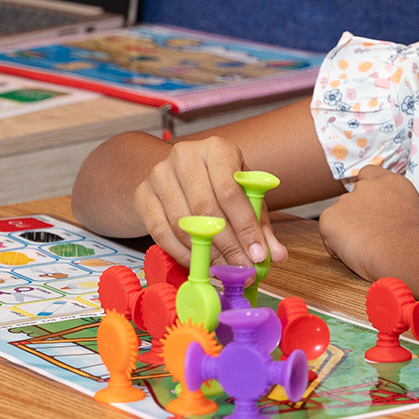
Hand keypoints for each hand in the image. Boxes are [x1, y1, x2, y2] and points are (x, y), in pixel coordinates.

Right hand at [134, 136, 286, 268]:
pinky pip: (160, 231)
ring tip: (223, 269)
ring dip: (205, 253)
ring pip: (182, 222)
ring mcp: (159, 174)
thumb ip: (260, 224)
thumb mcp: (245, 196)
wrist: (179, 174)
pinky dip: (181, 253)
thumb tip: (276, 255)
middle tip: (242, 268)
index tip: (257, 254)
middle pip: (206, 208)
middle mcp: (185, 155)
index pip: (230, 191)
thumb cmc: (219, 183)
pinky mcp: (143, 193)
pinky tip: (198, 263)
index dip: (245, 226)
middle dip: (227, 245)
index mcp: (216, 149)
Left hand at [317, 164, 418, 278]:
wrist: (407, 253)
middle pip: (352, 199)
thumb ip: (418, 205)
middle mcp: (364, 187)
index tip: (373, 210)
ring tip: (369, 249)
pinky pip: (329, 234)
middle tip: (372, 237)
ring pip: (339, 218)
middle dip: (357, 216)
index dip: (368, 191)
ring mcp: (344, 202)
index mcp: (389, 182)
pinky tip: (357, 255)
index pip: (369, 174)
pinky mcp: (328, 219)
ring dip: (348, 231)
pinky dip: (337, 246)